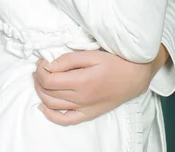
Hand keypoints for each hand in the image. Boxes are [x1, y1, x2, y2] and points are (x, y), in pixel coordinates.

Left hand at [32, 50, 151, 125]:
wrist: (134, 77)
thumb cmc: (115, 62)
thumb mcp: (93, 54)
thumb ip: (70, 60)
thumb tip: (50, 65)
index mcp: (82, 81)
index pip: (49, 80)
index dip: (40, 70)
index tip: (42, 61)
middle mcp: (81, 98)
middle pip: (48, 92)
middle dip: (39, 79)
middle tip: (40, 68)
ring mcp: (84, 109)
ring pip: (53, 105)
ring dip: (41, 93)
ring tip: (41, 81)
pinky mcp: (88, 114)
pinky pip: (65, 120)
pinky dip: (51, 115)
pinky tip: (44, 106)